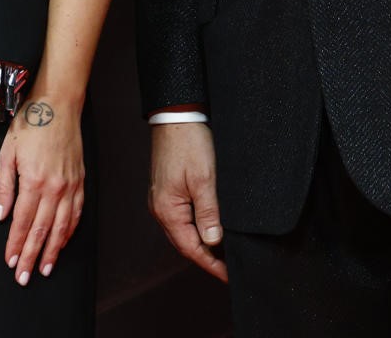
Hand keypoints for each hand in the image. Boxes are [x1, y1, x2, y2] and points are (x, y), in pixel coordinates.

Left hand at [0, 96, 85, 284]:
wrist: (58, 105)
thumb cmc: (30, 124)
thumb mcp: (7, 153)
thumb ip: (3, 187)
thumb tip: (0, 216)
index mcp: (33, 181)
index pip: (21, 222)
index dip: (15, 245)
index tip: (10, 262)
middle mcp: (54, 188)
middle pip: (41, 231)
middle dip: (31, 256)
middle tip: (24, 277)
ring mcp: (70, 186)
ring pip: (61, 227)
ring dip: (52, 250)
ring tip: (44, 268)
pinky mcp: (80, 181)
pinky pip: (76, 213)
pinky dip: (69, 232)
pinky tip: (62, 242)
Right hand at [148, 121, 228, 280]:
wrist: (176, 115)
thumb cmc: (188, 143)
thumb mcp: (205, 179)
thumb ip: (209, 213)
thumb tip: (213, 241)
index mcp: (167, 209)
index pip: (190, 248)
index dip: (211, 264)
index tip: (228, 275)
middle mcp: (160, 208)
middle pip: (185, 243)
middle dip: (207, 257)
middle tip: (230, 267)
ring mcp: (162, 199)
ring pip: (184, 231)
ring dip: (202, 243)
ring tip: (224, 252)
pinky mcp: (168, 190)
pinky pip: (183, 217)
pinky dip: (197, 227)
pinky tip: (211, 227)